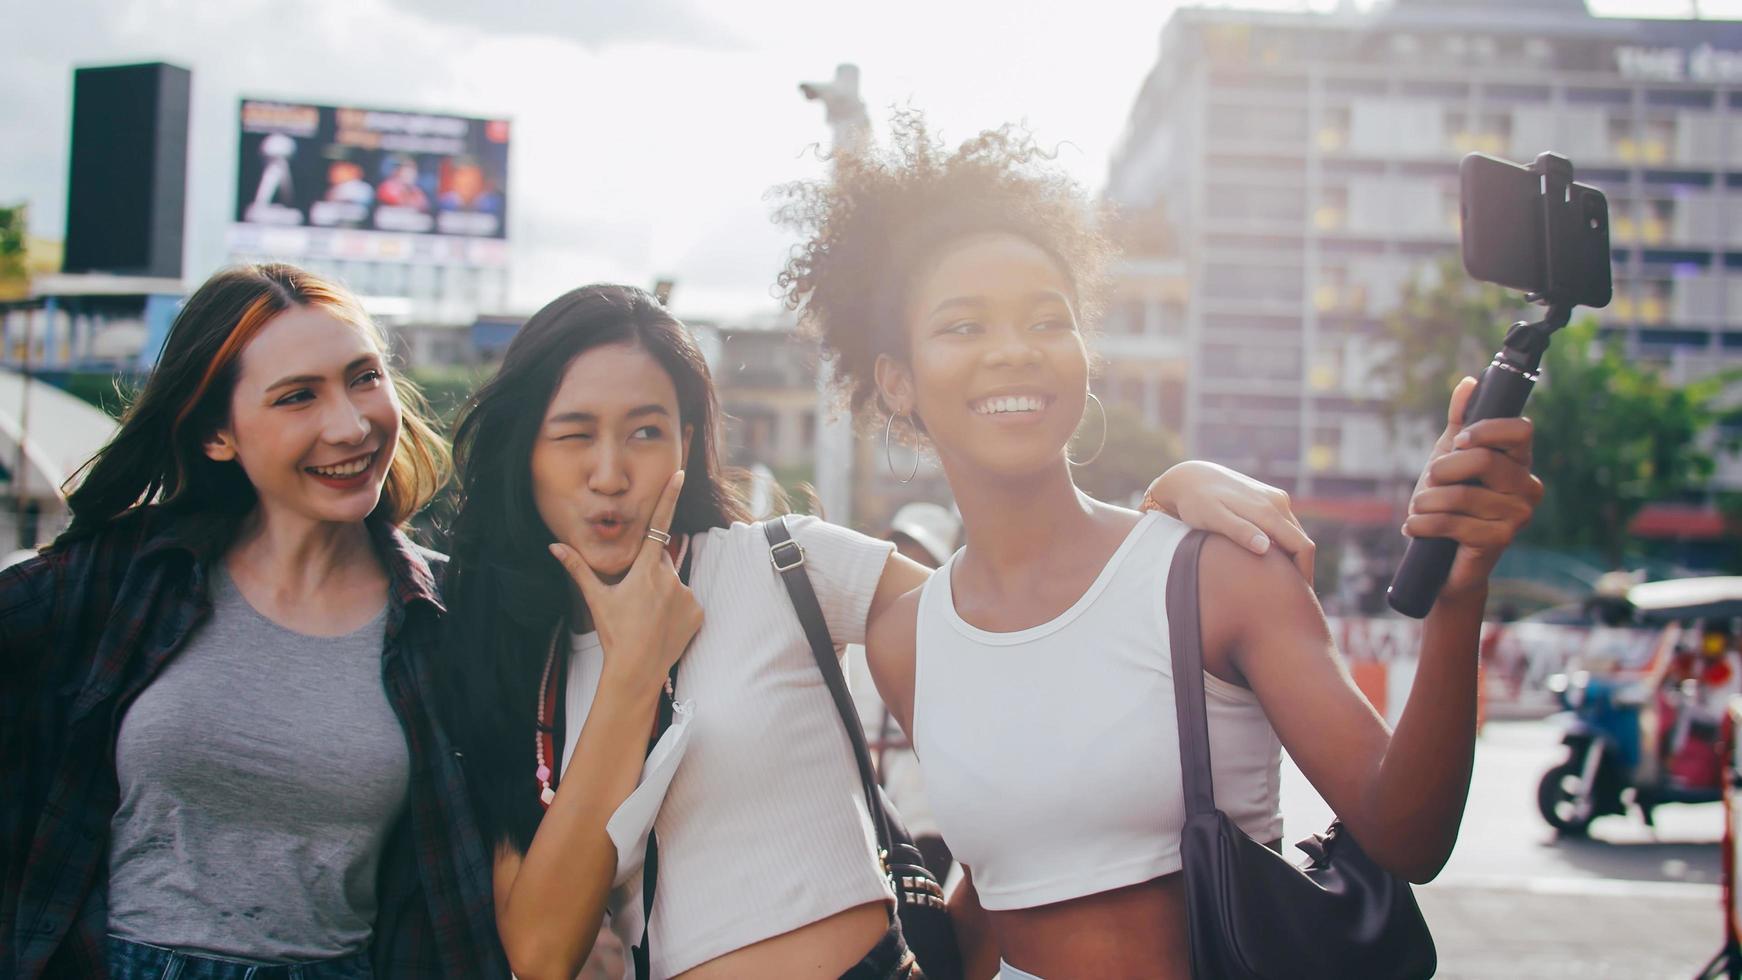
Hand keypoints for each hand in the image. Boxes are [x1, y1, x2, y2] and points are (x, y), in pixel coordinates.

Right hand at [548, 470, 702, 697]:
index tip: (680, 474)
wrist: (637, 670)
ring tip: (647, 618)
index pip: (659, 524)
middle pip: (662, 562)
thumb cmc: (614, 633)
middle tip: (636, 598)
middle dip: (651, 572)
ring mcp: (687, 594)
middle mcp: (670, 577)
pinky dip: (677, 610)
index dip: (669, 497)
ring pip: (674, 584)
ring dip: (663, 593)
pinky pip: (687, 603)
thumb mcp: (596, 598)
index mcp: (645, 569)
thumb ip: (577, 568)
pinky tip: (662, 627)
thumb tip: (554, 546)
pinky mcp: (698, 612)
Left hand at [1142, 460, 1316, 583]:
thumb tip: (1265, 548)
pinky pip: (1283, 528)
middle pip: (1302, 543)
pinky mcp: (1269, 500)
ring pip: (1293, 535)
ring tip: (1280, 586)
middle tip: (1290, 599)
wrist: (1189, 478)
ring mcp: (1275, 499)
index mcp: (1269, 510)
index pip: (1302, 547)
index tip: (1296, 598)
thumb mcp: (1213, 518)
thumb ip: (1239, 531)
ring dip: (1291, 558)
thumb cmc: (1196, 502)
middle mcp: (1278, 502)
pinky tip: (1270, 564)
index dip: (1304, 574)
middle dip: (1301, 570)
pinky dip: (1282, 546)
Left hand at [1403, 377, 1543, 602]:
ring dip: (1426, 501)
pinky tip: (1413, 527)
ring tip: (1418, 509)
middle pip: (1483, 459)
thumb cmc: (1450, 504)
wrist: (1443, 562)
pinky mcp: (1499, 540)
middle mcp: (1528, 487)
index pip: (1520, 430)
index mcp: (1520, 462)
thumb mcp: (1451, 458)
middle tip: (1430, 483)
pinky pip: (1452, 522)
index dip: (1484, 430)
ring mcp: (1518, 516)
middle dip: (1442, 469)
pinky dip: (1422, 523)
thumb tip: (1469, 383)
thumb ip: (1461, 420)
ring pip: (1461, 494)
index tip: (1457, 441)